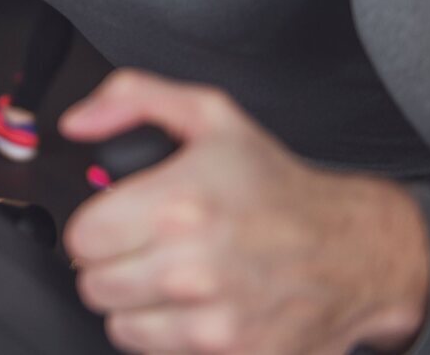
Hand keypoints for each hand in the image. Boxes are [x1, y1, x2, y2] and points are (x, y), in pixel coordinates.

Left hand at [61, 70, 429, 354]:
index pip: (81, 237)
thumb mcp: (208, 115)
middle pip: (94, 284)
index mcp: (179, 206)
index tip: (117, 221)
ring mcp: (215, 322)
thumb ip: (129, 99)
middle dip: (111, 264)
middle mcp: (194, 268)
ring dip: (135, 303)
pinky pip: (159, 354)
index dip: (94, 225)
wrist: (352, 248)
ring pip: (120, 325)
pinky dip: (167, 335)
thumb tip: (77, 123)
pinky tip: (193, 304)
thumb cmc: (275, 186)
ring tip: (168, 276)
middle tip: (145, 247)